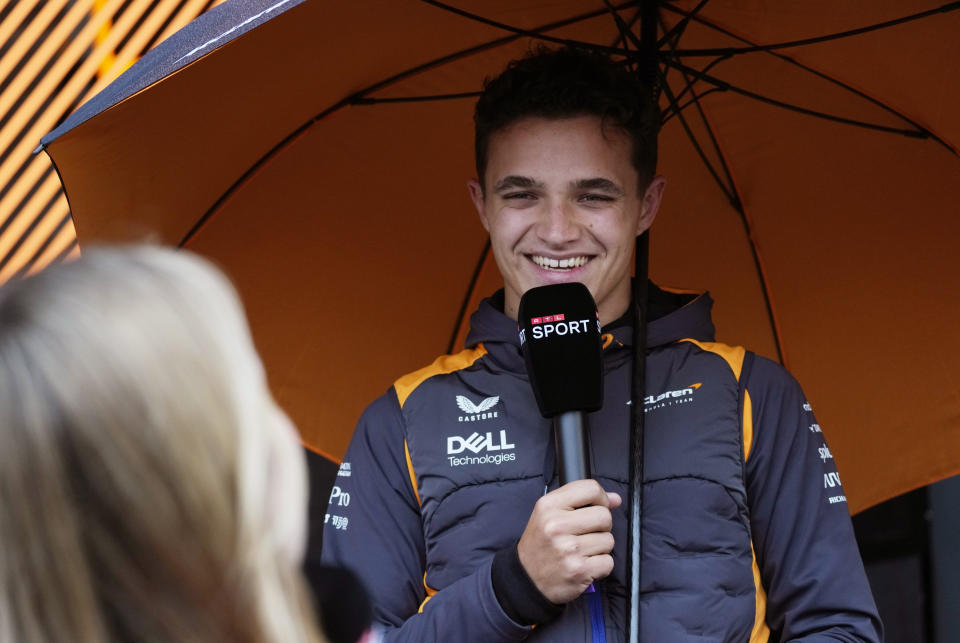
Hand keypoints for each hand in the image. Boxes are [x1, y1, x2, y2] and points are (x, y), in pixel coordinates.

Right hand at [516, 479, 621, 603]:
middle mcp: (557, 526)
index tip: (598, 506)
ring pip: (608, 540)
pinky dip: (600, 565)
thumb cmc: (541, 544)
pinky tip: (584, 564)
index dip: (601, 498)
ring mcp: (569, 549)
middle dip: (601, 526)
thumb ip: (580, 501)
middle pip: (604, 516)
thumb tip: (615, 499)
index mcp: (548, 506)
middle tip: (587, 534)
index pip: (590, 488)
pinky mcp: (580, 570)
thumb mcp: (549, 514)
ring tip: (582, 551)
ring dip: (600, 547)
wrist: (527, 579)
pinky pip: (608, 562)